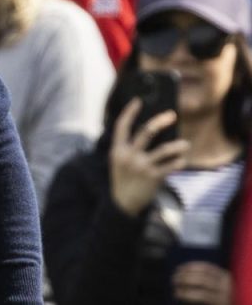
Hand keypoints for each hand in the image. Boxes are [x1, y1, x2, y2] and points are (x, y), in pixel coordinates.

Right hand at [108, 99, 189, 215]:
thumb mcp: (119, 162)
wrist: (123, 204)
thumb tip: (153, 131)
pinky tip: (181, 161)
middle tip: (172, 115)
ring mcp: (141, 166)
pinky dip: (180, 162)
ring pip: (166, 149)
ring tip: (185, 145)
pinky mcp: (153, 176)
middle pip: (147, 132)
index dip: (130, 112)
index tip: (138, 100)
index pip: (122, 126)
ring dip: (179, 145)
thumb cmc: (124, 178)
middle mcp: (129, 156)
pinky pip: (173, 165)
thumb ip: (129, 147)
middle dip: (161, 120)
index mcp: (117, 150)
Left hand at [174, 262, 236, 304]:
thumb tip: (184, 273)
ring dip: (184, 294)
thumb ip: (213, 279)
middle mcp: (227, 290)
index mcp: (227, 279)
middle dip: (183, 279)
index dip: (188, 268)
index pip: (205, 269)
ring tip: (176, 294)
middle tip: (174, 283)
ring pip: (200, 296)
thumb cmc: (233, 301)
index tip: (177, 271)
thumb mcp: (227, 285)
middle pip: (201, 281)